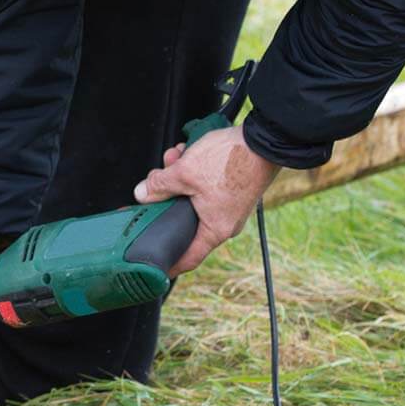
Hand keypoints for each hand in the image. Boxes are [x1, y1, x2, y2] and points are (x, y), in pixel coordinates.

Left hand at [132, 126, 277, 276]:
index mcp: (216, 229)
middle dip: (167, 197)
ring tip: (174, 158)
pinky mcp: (234, 190)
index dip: (170, 262)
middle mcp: (226, 223)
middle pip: (185, 218)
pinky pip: (207, 187)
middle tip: (156, 182)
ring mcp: (231, 207)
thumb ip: (159, 186)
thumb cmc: (231, 160)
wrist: (263, 140)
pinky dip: (194, 172)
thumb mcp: (184, 172)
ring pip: (194, 197)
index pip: (189, 257)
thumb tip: (142, 194)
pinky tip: (186, 153)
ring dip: (179, 177)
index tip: (155, 265)